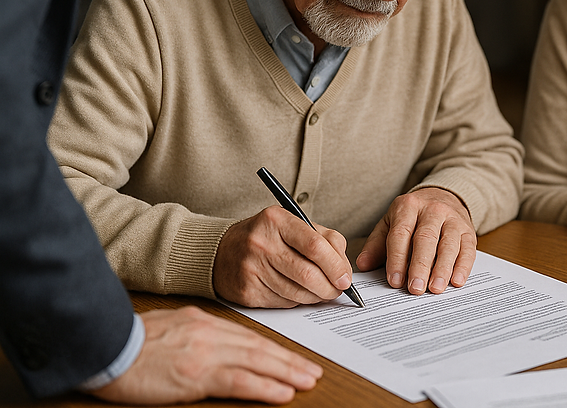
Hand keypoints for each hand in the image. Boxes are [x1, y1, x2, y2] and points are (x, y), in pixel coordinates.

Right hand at [89, 306, 321, 404]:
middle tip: (312, 370)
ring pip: (257, 362)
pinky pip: (239, 381)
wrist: (105, 344)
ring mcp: (205, 354)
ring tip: (307, 381)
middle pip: (260, 347)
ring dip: (286, 373)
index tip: (292, 357)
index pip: (249, 336)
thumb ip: (197, 333)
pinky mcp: (196, 375)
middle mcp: (211, 334)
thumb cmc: (129, 341)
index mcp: (204, 322)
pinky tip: (282, 393)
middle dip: (289, 360)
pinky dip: (264, 387)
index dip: (274, 348)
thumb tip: (217, 346)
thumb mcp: (171, 326)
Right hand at [213, 206, 352, 306]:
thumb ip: (325, 239)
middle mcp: (261, 243)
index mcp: (277, 220)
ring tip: (322, 293)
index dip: (336, 266)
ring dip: (316, 297)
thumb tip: (344, 270)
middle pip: (308, 274)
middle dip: (330, 287)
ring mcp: (252, 268)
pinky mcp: (247, 291)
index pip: (315, 246)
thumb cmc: (267, 237)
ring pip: (297, 293)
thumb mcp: (294, 225)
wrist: (221, 251)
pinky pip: (283, 303)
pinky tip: (299, 293)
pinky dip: (298, 301)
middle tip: (338, 291)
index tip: (346, 279)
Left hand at [356, 187, 475, 294]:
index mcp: (408, 207)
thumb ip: (377, 244)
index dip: (397, 258)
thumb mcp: (391, 223)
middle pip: (425, 239)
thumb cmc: (414, 216)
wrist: (444, 195)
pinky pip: (467, 249)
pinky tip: (456, 281)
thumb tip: (363, 265)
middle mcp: (432, 210)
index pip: (401, 234)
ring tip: (435, 288)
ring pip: (448, 244)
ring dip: (442, 269)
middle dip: (420, 266)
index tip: (395, 281)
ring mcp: (453, 219)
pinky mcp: (468, 231)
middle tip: (415, 288)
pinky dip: (463, 267)